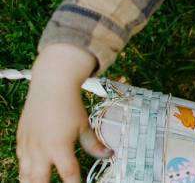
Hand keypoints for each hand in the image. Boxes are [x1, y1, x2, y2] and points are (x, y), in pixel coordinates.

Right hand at [18, 45, 110, 182]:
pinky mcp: (21, 139)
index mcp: (59, 147)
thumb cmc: (70, 106)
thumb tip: (108, 154)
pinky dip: (24, 170)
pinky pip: (20, 161)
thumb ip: (94, 144)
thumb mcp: (85, 125)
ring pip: (25, 174)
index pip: (69, 174)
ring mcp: (28, 145)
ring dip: (31, 182)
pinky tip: (30, 174)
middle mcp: (41, 149)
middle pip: (40, 180)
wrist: (50, 86)